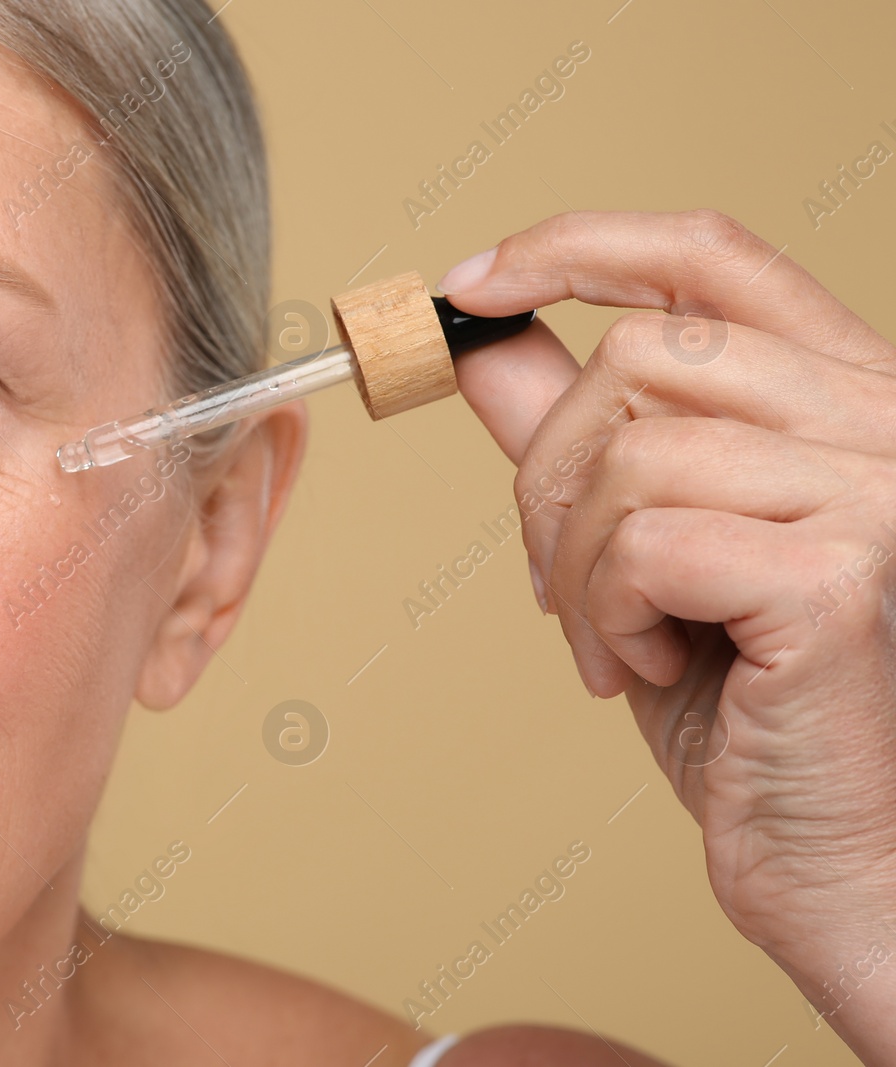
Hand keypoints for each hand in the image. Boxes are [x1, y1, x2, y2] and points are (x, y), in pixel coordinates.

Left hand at [441, 209, 895, 1063]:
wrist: (836, 858)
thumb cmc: (750, 711)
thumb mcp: (642, 547)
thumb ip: (578, 437)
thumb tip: (484, 342)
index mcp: (842, 399)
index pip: (711, 255)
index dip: (578, 246)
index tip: (469, 283)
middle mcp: (884, 422)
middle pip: (640, 357)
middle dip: (551, 474)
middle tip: (562, 581)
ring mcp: (877, 490)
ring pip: (632, 450)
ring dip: (575, 564)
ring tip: (615, 643)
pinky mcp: (844, 574)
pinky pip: (645, 540)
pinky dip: (606, 614)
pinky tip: (649, 670)